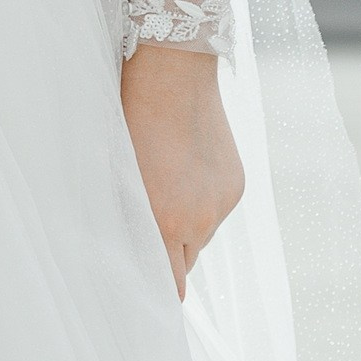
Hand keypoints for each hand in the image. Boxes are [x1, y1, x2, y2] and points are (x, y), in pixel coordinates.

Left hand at [120, 43, 244, 298]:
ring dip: (188, 224)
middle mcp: (200, 220)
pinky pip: (218, 211)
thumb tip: (138, 251)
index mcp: (166, 222)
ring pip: (203, 236)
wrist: (173, 72)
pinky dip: (204, 201)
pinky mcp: (237, 186)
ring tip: (169, 183)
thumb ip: (134, 220)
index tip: (147, 286)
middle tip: (151, 220)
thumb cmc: (133, 119)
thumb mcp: (124, 176)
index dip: (160, 289)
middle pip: (187, 263)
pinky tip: (189, 168)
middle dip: (170, 251)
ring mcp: (222, 203)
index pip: (171, 286)